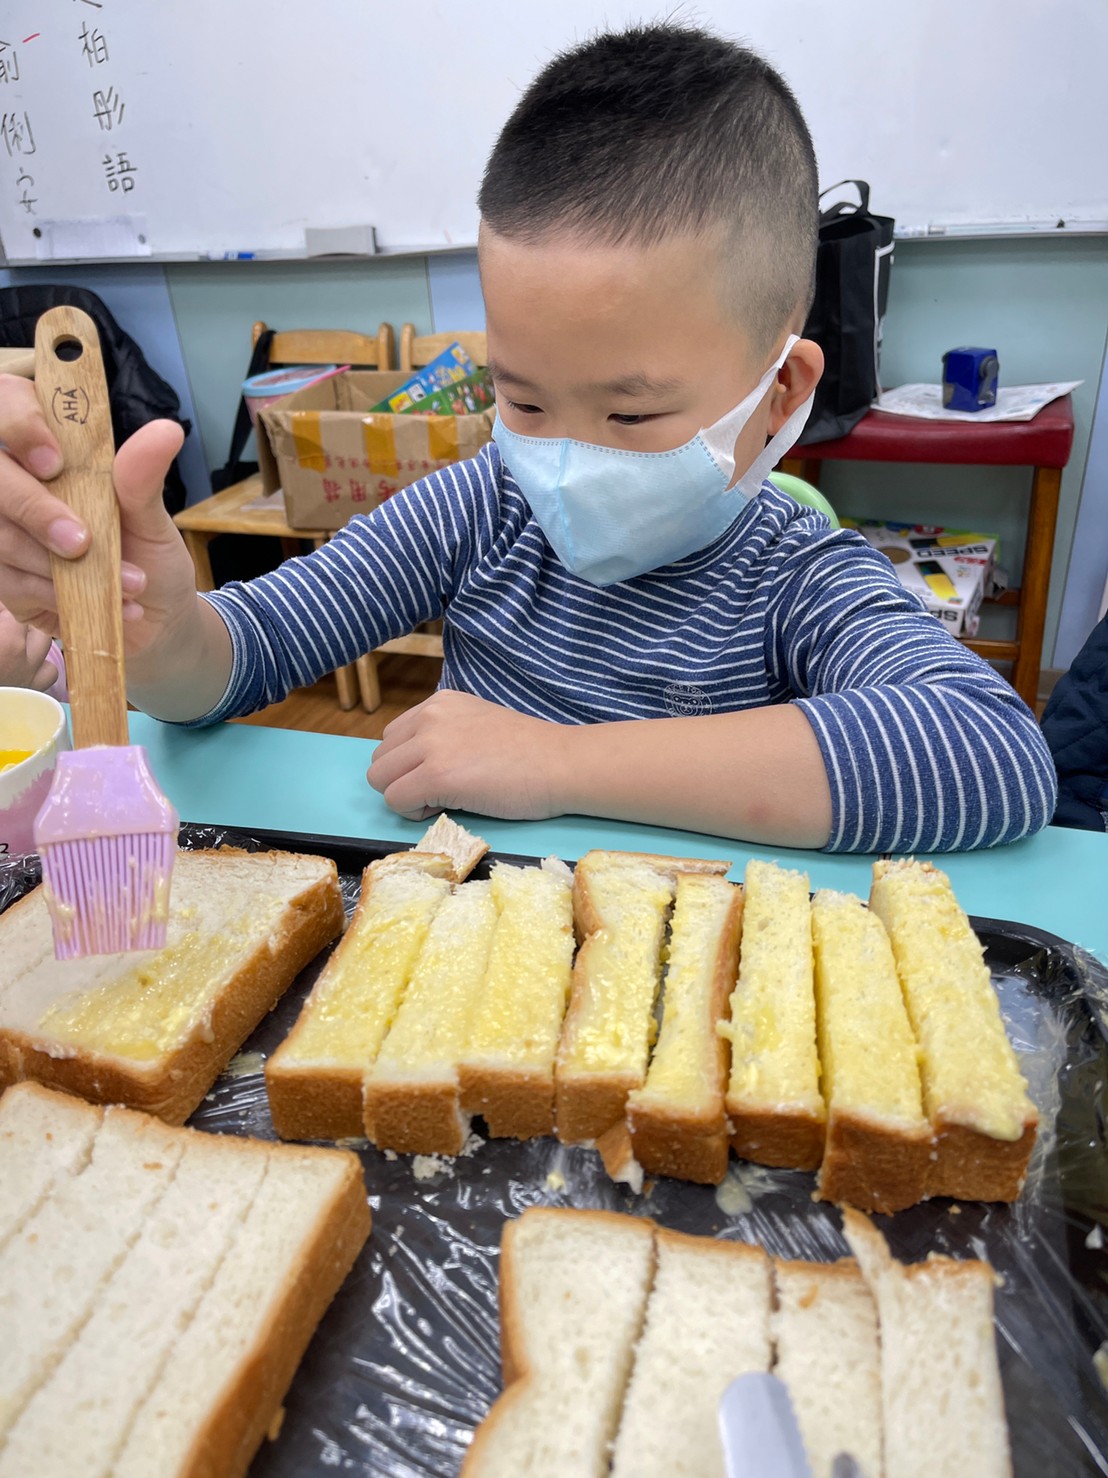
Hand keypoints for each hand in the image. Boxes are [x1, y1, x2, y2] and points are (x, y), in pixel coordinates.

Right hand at [0, 373, 198, 674]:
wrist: (154, 621)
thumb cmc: (148, 556)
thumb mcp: (152, 518)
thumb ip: (142, 478)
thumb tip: (166, 432)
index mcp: (51, 448)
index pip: (9, 404)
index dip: (21, 425)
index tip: (54, 462)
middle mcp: (18, 483)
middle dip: (33, 508)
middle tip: (81, 542)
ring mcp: (5, 530)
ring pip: (1, 535)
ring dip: (60, 565)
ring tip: (126, 583)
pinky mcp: (4, 577)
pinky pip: (10, 580)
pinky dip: (58, 595)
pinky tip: (101, 603)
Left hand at [367, 690, 570, 820]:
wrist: (562, 764)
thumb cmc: (531, 753)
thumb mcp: (478, 725)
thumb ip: (444, 735)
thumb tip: (416, 764)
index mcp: (439, 703)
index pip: (393, 738)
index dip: (411, 765)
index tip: (444, 774)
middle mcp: (429, 716)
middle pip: (380, 760)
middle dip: (404, 781)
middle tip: (443, 791)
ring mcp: (430, 744)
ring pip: (380, 780)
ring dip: (406, 796)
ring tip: (445, 799)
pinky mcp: (435, 774)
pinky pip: (395, 801)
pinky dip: (415, 813)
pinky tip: (450, 805)